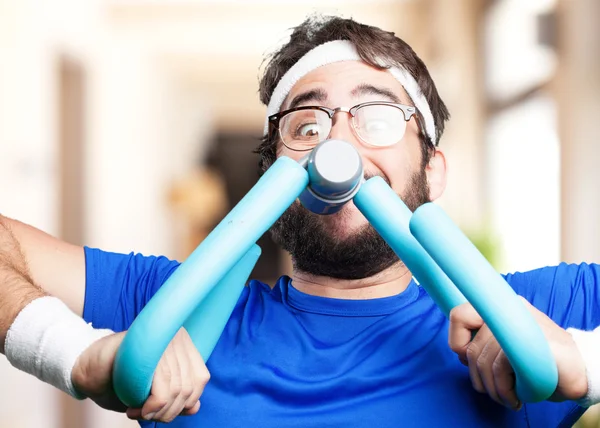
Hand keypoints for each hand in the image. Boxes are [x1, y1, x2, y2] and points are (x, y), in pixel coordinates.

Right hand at [72, 327, 209, 422]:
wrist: (87, 370)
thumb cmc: (122, 380)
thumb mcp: (155, 392)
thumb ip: (177, 398)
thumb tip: (195, 407)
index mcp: (183, 344)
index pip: (201, 378)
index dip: (186, 402)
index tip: (162, 411)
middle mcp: (176, 337)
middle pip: (189, 386)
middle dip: (169, 411)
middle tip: (146, 415)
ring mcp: (161, 339)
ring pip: (178, 389)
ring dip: (158, 411)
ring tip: (138, 412)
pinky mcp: (145, 349)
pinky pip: (164, 387)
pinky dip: (153, 407)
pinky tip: (134, 408)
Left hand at [448, 298, 587, 408]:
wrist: (580, 369)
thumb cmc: (540, 362)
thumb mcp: (506, 348)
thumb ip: (484, 344)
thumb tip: (462, 354)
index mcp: (501, 309)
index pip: (459, 315)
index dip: (457, 342)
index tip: (468, 360)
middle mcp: (510, 310)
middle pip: (472, 347)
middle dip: (478, 377)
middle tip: (492, 391)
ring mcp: (523, 323)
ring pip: (485, 359)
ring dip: (493, 388)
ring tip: (505, 398)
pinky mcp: (534, 340)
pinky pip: (502, 366)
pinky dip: (504, 389)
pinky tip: (515, 397)